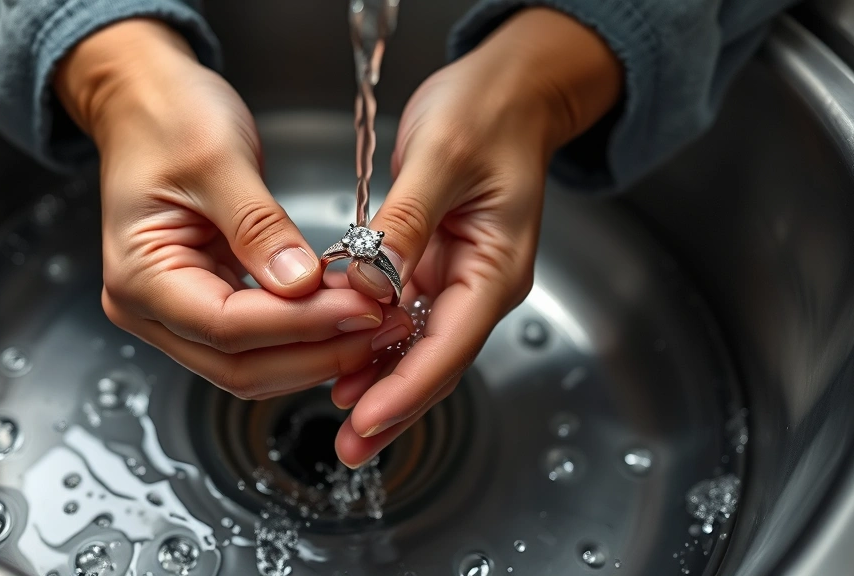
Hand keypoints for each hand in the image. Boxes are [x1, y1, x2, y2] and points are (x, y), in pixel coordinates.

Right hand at [56, 20, 412, 398]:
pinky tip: (345, 316)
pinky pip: (258, 341)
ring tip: (375, 324)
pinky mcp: (207, 301)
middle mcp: (150, 309)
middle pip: (239, 365)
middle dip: (315, 354)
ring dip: (316, 353)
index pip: (226, 327)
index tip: (359, 308)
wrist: (143, 100)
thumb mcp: (217, 159)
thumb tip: (301, 284)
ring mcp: (177, 311)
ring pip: (252, 365)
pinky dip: (303, 335)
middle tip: (380, 326)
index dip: (299, 326)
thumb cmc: (164, 117)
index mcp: (139, 278)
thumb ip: (258, 227)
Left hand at [333, 8, 622, 465]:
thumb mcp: (443, 158)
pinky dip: (376, 347)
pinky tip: (346, 368)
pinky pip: (404, 320)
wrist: (510, 92)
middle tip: (351, 448)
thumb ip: (407, 223)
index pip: (450, 345)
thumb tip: (372, 282)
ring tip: (342, 424)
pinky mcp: (434, 267)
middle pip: (436, 363)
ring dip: (382, 387)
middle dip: (394, 408)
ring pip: (418, 350)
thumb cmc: (488, 113)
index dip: (407, 389)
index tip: (367, 420)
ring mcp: (457, 280)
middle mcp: (480, 284)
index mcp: (495, 266)